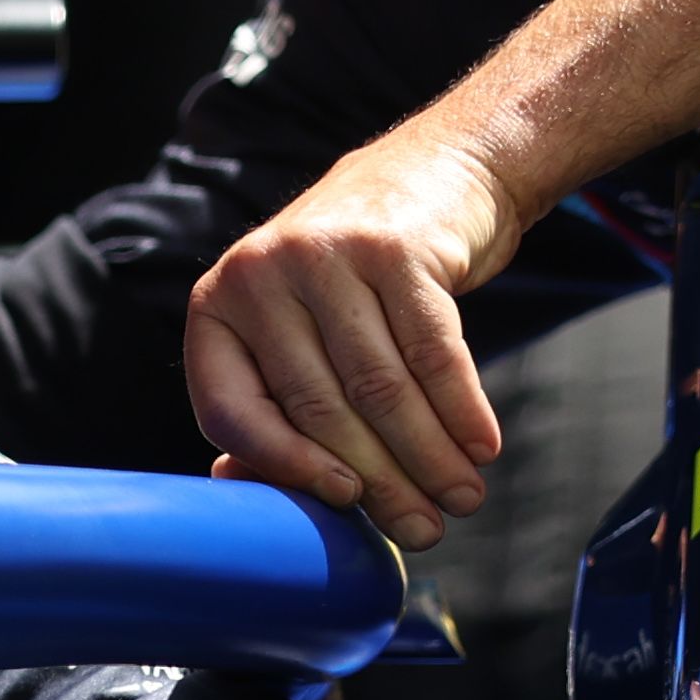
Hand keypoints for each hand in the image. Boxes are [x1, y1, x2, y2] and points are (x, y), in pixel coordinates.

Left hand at [187, 123, 521, 545]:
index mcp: (218, 306)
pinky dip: (462, 409)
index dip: (286, 469)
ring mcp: (326, 254)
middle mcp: (261, 274)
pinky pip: (433, 350)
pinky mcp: (396, 246)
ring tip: (463, 500)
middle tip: (426, 530)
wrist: (439, 168)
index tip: (341, 506)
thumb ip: (270, 403)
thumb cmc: (356, 278)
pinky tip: (482, 448)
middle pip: (318, 406)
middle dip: (378, 481)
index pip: (233, 409)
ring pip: (380, 386)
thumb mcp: (297, 327)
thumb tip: (239, 491)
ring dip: (429, 458)